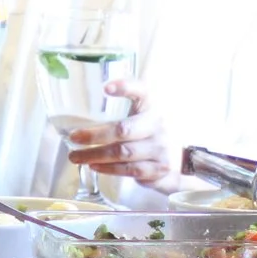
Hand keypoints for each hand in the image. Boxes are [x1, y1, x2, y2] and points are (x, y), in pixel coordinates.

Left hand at [65, 80, 180, 187]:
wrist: (182, 160)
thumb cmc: (152, 132)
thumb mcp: (142, 113)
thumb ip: (124, 102)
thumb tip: (96, 95)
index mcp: (153, 106)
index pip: (142, 91)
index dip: (125, 87)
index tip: (106, 88)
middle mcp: (159, 125)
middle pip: (123, 130)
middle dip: (95, 135)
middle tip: (74, 137)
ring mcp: (161, 149)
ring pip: (123, 153)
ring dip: (96, 155)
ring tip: (76, 156)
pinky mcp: (159, 169)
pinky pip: (130, 170)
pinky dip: (109, 169)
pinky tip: (95, 166)